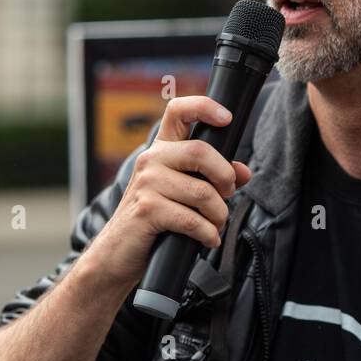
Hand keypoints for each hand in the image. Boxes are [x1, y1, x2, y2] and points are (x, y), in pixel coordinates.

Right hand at [86, 97, 251, 291]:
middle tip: (227, 195)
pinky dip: (208, 234)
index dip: (204, 106)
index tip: (227, 118)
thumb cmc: (153, 221)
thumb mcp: (181, 194)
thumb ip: (212, 179)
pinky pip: (192, 220)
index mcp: (160, 150)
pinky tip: (207, 240)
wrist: (116, 254)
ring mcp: (146, 183)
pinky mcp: (146, 210)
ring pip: (202, 192)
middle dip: (225, 177)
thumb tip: (244, 172)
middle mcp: (151, 160)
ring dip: (219, 215)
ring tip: (215, 225)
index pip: (178, 110)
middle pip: (201, 152)